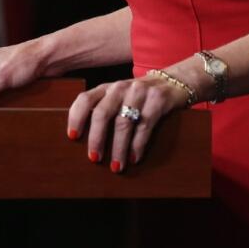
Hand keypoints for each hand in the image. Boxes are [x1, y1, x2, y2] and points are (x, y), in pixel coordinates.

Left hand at [66, 75, 191, 172]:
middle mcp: (121, 87)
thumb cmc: (141, 97)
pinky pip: (145, 125)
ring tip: (117, 166)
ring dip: (118, 147)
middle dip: (97, 138)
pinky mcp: (159, 99)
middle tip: (94, 158)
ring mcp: (140, 91)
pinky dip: (138, 145)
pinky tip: (134, 158)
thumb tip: (84, 143)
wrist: (176, 81)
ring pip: (124, 122)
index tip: (72, 137)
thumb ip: (104, 110)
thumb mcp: (121, 98)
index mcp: (107, 88)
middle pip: (102, 113)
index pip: (85, 99)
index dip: (76, 117)